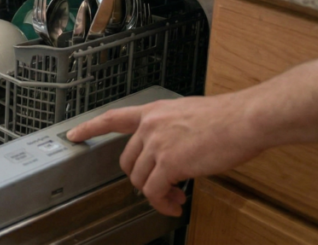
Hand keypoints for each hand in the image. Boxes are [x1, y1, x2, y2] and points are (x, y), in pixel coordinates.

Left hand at [66, 93, 264, 216]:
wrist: (245, 120)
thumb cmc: (228, 118)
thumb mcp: (189, 113)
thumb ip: (173, 128)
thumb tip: (174, 149)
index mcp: (154, 112)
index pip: (112, 118)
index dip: (89, 127)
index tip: (73, 134)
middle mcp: (150, 125)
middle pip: (127, 160)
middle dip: (141, 179)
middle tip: (161, 189)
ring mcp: (157, 144)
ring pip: (139, 179)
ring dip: (155, 195)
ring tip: (174, 200)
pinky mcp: (169, 163)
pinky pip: (154, 191)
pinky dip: (162, 203)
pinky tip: (175, 205)